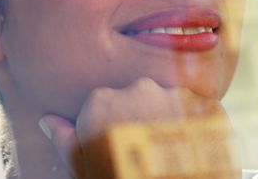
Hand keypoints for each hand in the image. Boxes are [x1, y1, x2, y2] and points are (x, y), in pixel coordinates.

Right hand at [39, 77, 232, 178]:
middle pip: (136, 98)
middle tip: (143, 151)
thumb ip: (65, 140)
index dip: (107, 128)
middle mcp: (138, 88)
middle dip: (139, 118)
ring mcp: (176, 94)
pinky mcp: (208, 106)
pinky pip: (200, 111)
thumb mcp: (84, 168)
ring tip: (168, 154)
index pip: (102, 105)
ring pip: (169, 101)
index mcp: (102, 102)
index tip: (114, 147)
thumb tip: (49, 120)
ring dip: (169, 120)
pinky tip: (191, 151)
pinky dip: (197, 127)